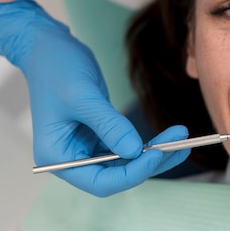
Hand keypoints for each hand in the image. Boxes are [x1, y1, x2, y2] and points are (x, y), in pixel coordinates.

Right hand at [0, 0, 189, 195]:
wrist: (49, 48)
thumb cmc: (57, 69)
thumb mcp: (83, 97)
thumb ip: (109, 125)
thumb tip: (135, 151)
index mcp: (58, 157)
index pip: (100, 182)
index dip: (131, 174)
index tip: (156, 155)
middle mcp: (73, 158)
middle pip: (117, 176)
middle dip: (149, 164)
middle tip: (178, 145)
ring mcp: (88, 148)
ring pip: (127, 163)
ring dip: (155, 154)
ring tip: (180, 137)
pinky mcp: (100, 135)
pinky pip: (127, 147)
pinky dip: (147, 144)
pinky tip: (168, 135)